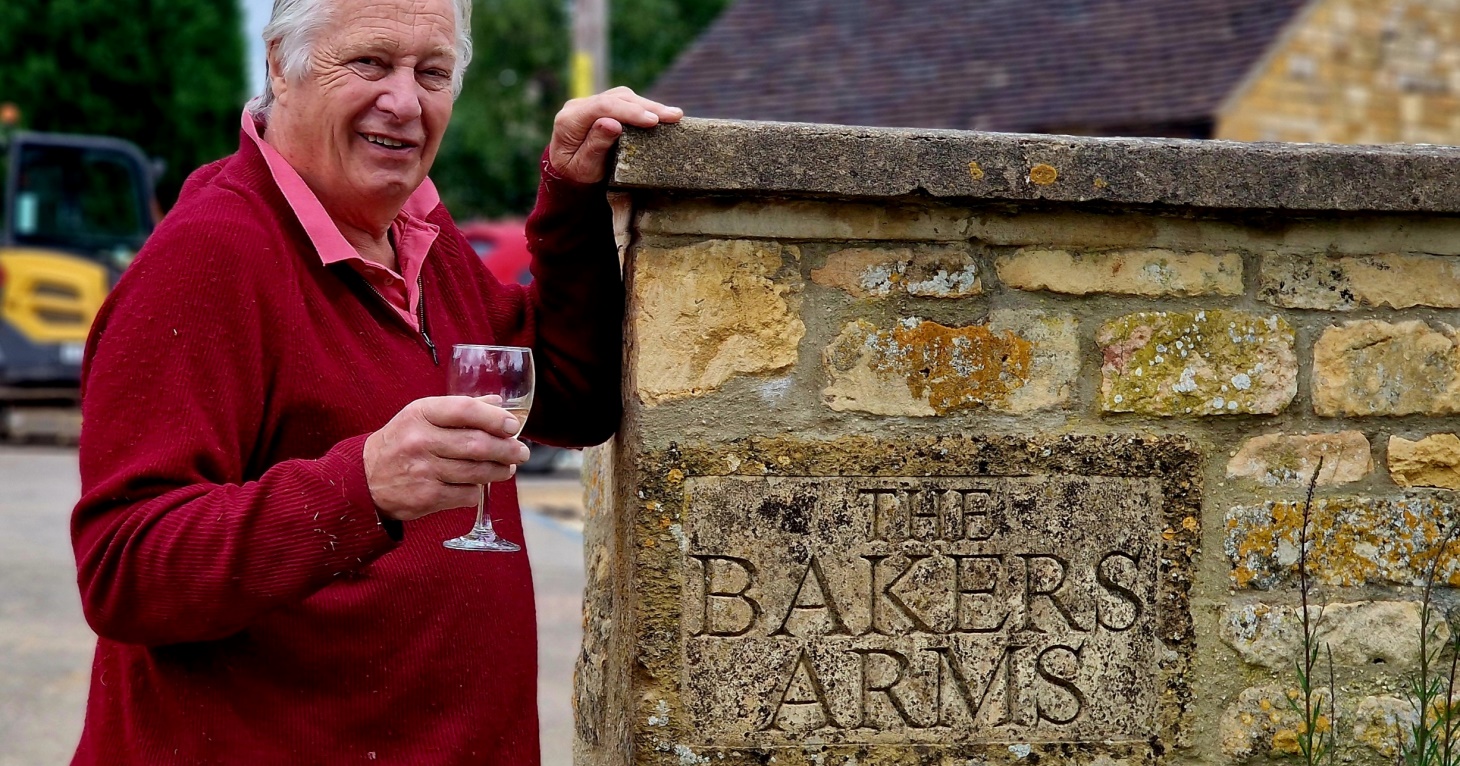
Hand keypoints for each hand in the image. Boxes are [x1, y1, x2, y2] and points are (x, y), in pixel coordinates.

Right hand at [363, 396, 530, 521]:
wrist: (363, 479)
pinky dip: (478, 490)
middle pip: (477, 444)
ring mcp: (424, 470)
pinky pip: (467, 493)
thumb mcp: (421, 416)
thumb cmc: (400, 442)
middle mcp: (421, 440)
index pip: (465, 409)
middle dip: (507, 449)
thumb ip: (459, 409)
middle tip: (521, 452)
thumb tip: (498, 403)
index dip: (494, 417)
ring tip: (507, 468)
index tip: (512, 425)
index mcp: (421, 413)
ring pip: (477, 471)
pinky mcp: (427, 497)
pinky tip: (477, 485)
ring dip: (499, 471)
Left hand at [548, 86, 682, 183]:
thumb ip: (595, 146)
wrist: (566, 174)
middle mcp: (577, 106)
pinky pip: (624, 101)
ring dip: (649, 105)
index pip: (603, 107)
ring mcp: (589, 104)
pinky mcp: (600, 106)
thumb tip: (612, 123)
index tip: (653, 121)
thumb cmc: (575, 176)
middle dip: (646, 107)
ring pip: (622, 96)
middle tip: (674, 116)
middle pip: (616, 98)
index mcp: (569, 120)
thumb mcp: (584, 168)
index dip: (630, 112)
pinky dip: (643, 107)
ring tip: (674, 115)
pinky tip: (661, 114)